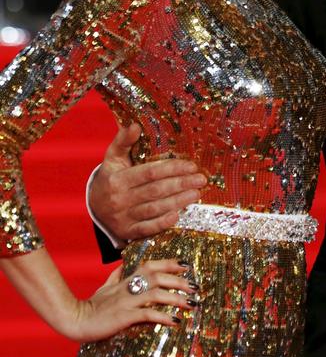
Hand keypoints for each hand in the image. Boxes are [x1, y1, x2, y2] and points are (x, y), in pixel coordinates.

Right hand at [63, 259, 196, 341]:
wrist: (75, 321)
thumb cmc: (92, 305)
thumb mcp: (105, 287)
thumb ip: (117, 275)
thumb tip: (123, 263)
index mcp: (127, 279)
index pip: (151, 265)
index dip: (169, 263)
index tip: (187, 266)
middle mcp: (128, 287)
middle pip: (158, 277)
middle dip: (179, 281)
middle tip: (196, 288)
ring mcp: (126, 301)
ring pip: (156, 294)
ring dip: (176, 299)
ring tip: (191, 304)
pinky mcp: (124, 316)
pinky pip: (147, 314)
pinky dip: (163, 317)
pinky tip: (175, 321)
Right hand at [89, 124, 205, 242]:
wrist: (94, 207)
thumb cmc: (111, 177)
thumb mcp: (113, 158)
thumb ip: (123, 141)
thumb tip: (135, 124)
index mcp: (118, 179)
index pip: (150, 172)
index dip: (172, 169)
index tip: (192, 165)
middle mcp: (119, 199)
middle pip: (155, 191)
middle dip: (181, 184)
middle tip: (201, 179)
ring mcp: (123, 217)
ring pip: (154, 209)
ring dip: (178, 201)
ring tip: (197, 193)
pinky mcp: (127, 232)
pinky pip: (147, 228)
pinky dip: (162, 222)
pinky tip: (178, 214)